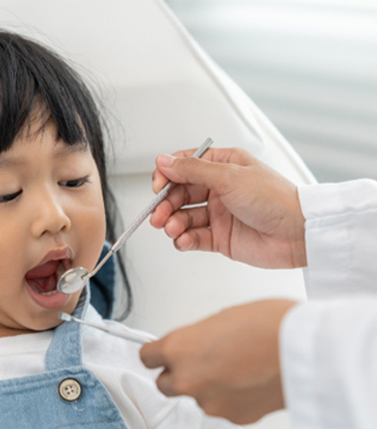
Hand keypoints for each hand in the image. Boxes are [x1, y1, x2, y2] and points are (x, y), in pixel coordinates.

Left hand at [140, 299, 297, 423]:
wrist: (304, 349)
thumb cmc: (267, 324)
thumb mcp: (221, 318)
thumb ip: (197, 337)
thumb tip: (194, 347)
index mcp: (179, 347)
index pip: (147, 356)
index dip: (155, 353)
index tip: (160, 352)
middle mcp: (187, 379)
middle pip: (165, 383)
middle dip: (178, 373)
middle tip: (200, 360)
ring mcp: (210, 402)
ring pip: (197, 396)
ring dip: (208, 385)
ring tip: (236, 366)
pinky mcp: (234, 418)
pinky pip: (222, 406)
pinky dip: (230, 396)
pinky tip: (249, 380)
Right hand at [150, 148, 306, 268]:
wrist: (297, 233)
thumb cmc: (275, 199)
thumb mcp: (229, 176)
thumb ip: (192, 170)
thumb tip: (164, 161)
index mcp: (223, 166)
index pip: (185, 166)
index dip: (167, 175)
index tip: (158, 185)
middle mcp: (219, 189)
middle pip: (180, 194)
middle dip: (166, 205)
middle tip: (158, 215)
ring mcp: (219, 214)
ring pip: (184, 217)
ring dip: (174, 223)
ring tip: (173, 229)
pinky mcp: (220, 238)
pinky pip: (194, 238)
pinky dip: (184, 240)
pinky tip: (183, 240)